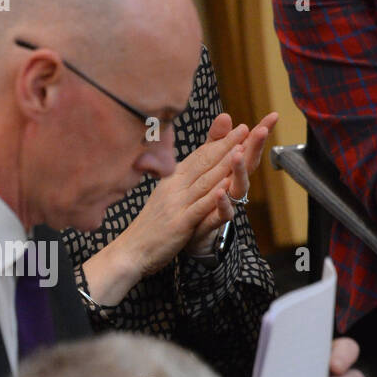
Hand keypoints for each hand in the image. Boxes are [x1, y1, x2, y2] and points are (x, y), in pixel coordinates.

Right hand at [118, 123, 249, 274]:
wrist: (132, 250)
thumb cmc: (151, 225)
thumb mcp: (165, 197)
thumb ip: (181, 181)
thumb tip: (191, 166)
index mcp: (172, 179)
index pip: (199, 156)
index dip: (218, 141)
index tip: (236, 127)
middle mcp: (174, 187)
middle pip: (204, 162)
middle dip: (226, 144)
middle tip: (245, 128)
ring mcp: (177, 204)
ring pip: (205, 180)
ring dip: (224, 163)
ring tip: (242, 147)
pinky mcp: (180, 222)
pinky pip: (201, 205)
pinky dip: (215, 193)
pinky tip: (228, 183)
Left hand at [185, 111, 278, 256]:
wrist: (189, 230)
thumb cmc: (204, 193)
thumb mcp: (207, 162)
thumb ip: (216, 141)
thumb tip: (226, 116)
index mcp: (232, 169)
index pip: (248, 146)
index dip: (260, 131)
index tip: (273, 116)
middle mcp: (235, 184)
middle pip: (249, 164)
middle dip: (256, 146)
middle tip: (261, 130)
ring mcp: (228, 202)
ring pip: (239, 186)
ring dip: (240, 170)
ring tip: (239, 154)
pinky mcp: (216, 220)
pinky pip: (223, 212)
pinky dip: (223, 202)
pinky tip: (220, 190)